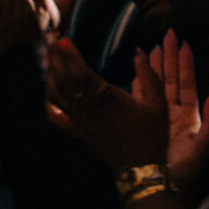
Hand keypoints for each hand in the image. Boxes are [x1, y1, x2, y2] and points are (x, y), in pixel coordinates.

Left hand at [44, 36, 167, 171]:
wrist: (141, 169)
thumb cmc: (152, 135)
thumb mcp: (159, 103)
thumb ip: (149, 75)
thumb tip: (139, 51)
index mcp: (108, 99)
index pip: (81, 73)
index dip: (71, 55)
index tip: (64, 39)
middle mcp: (88, 109)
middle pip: (63, 79)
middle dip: (55, 58)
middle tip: (50, 39)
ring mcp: (80, 121)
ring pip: (56, 95)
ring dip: (50, 74)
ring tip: (50, 58)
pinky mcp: (77, 132)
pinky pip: (55, 116)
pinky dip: (48, 101)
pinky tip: (49, 89)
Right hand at [144, 33, 208, 190]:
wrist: (164, 187)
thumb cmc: (186, 170)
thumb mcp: (204, 145)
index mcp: (189, 116)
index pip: (185, 82)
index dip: (184, 63)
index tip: (183, 43)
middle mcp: (172, 114)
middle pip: (169, 79)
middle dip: (168, 57)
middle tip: (166, 35)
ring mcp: (156, 118)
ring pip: (154, 86)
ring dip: (152, 67)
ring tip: (149, 47)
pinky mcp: (142, 124)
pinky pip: (140, 98)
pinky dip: (137, 83)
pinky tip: (134, 70)